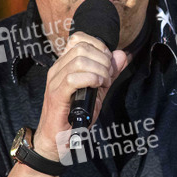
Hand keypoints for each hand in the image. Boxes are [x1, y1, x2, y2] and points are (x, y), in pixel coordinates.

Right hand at [34, 32, 128, 158]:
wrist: (58, 138)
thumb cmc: (75, 115)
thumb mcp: (98, 90)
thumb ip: (110, 72)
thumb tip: (121, 54)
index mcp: (65, 64)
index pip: (79, 38)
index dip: (99, 46)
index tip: (108, 62)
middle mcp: (57, 68)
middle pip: (82, 47)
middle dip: (103, 60)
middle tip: (108, 77)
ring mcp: (55, 81)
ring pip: (79, 60)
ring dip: (99, 71)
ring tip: (103, 84)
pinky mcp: (56, 95)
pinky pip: (73, 78)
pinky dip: (91, 79)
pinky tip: (98, 87)